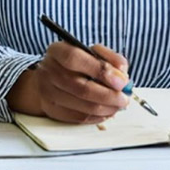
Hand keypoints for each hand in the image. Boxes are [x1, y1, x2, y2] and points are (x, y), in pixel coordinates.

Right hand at [6, 42, 130, 123]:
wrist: (46, 79)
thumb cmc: (73, 64)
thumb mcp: (89, 52)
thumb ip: (108, 58)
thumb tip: (122, 73)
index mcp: (57, 51)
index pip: (75, 58)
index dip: (101, 70)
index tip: (121, 80)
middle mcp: (49, 72)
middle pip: (82, 88)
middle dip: (110, 96)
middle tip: (124, 98)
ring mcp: (48, 93)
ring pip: (84, 107)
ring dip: (107, 108)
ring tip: (118, 105)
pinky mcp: (53, 110)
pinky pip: (80, 118)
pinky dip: (99, 117)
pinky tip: (107, 111)